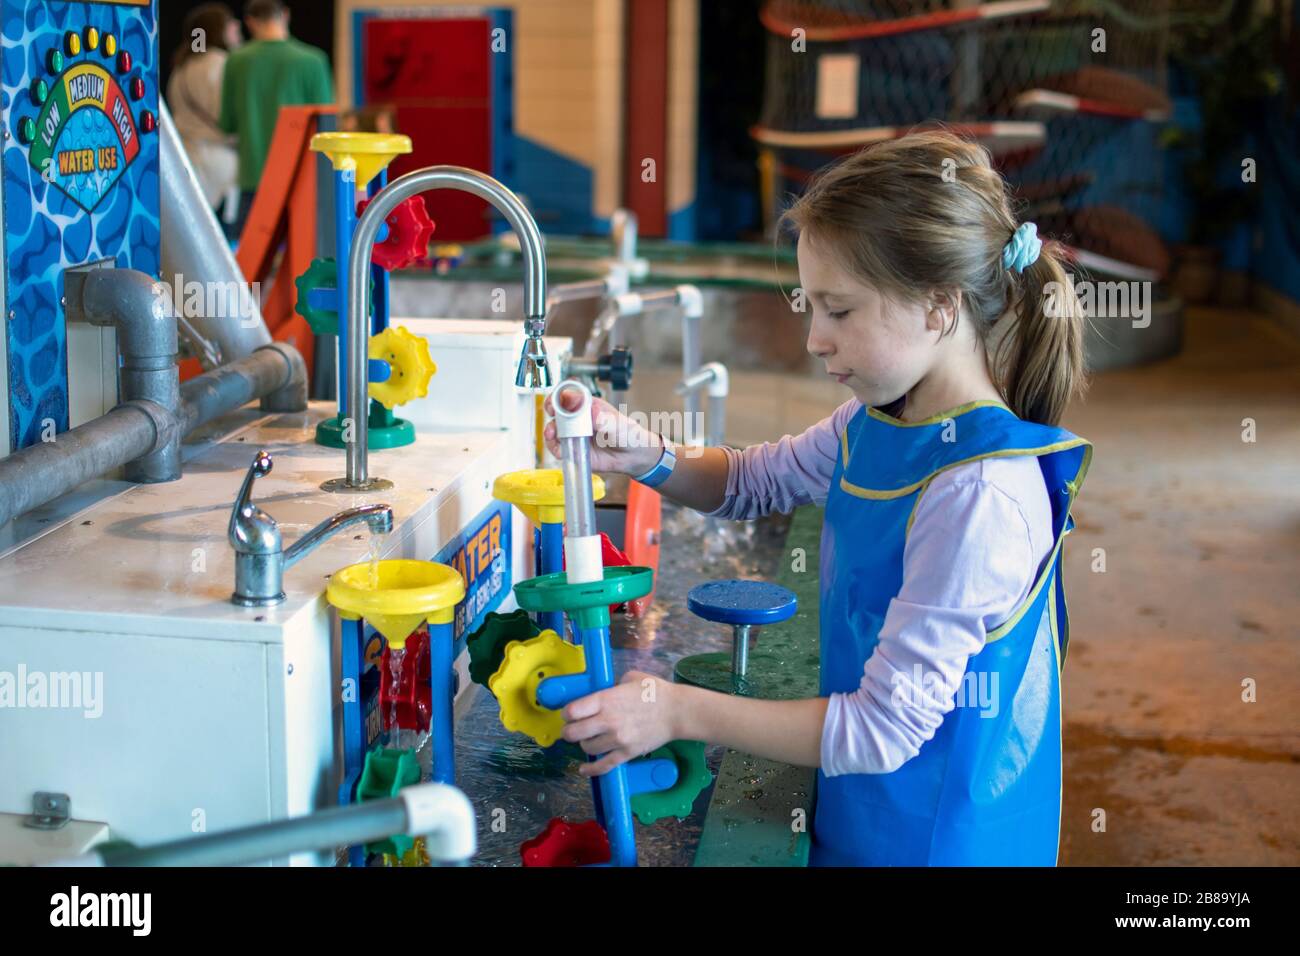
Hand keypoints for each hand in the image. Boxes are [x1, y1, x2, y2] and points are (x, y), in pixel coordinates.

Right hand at [542, 389, 662, 476]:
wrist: (633, 456)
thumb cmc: (629, 434)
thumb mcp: (620, 425)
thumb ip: (607, 420)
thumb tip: (594, 413)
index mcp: (589, 406)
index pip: (570, 395)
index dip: (560, 395)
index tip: (557, 399)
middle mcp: (579, 419)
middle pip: (558, 409)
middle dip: (551, 409)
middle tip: (551, 413)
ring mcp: (575, 434)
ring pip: (555, 428)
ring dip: (550, 430)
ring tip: (552, 433)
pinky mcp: (574, 449)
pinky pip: (559, 447)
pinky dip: (555, 447)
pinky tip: (559, 448)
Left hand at [561, 670, 676, 775]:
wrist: (678, 712)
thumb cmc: (656, 691)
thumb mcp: (631, 677)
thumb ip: (612, 685)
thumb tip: (602, 692)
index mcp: (606, 699)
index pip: (572, 710)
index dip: (566, 713)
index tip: (568, 714)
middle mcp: (608, 720)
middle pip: (573, 733)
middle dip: (569, 731)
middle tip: (572, 729)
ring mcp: (617, 739)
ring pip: (587, 748)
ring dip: (585, 744)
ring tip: (590, 739)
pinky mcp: (627, 753)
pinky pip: (603, 766)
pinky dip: (590, 769)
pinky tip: (584, 769)